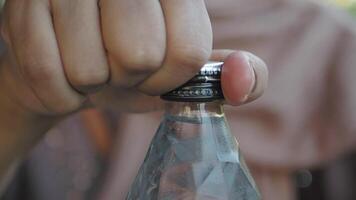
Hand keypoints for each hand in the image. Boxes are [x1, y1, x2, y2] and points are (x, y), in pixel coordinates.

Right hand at [0, 0, 266, 116]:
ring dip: (92, 83)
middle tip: (119, 64)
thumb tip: (241, 78)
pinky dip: (60, 91)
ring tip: (90, 62)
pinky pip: (49, 76)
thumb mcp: (180, 72)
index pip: (188, 51)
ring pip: (91, 69)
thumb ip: (224, 77)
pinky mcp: (24, 5)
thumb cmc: (130, 65)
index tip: (154, 69)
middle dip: (130, 78)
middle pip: (140, 55)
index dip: (169, 77)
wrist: (69, 61)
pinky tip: (62, 68)